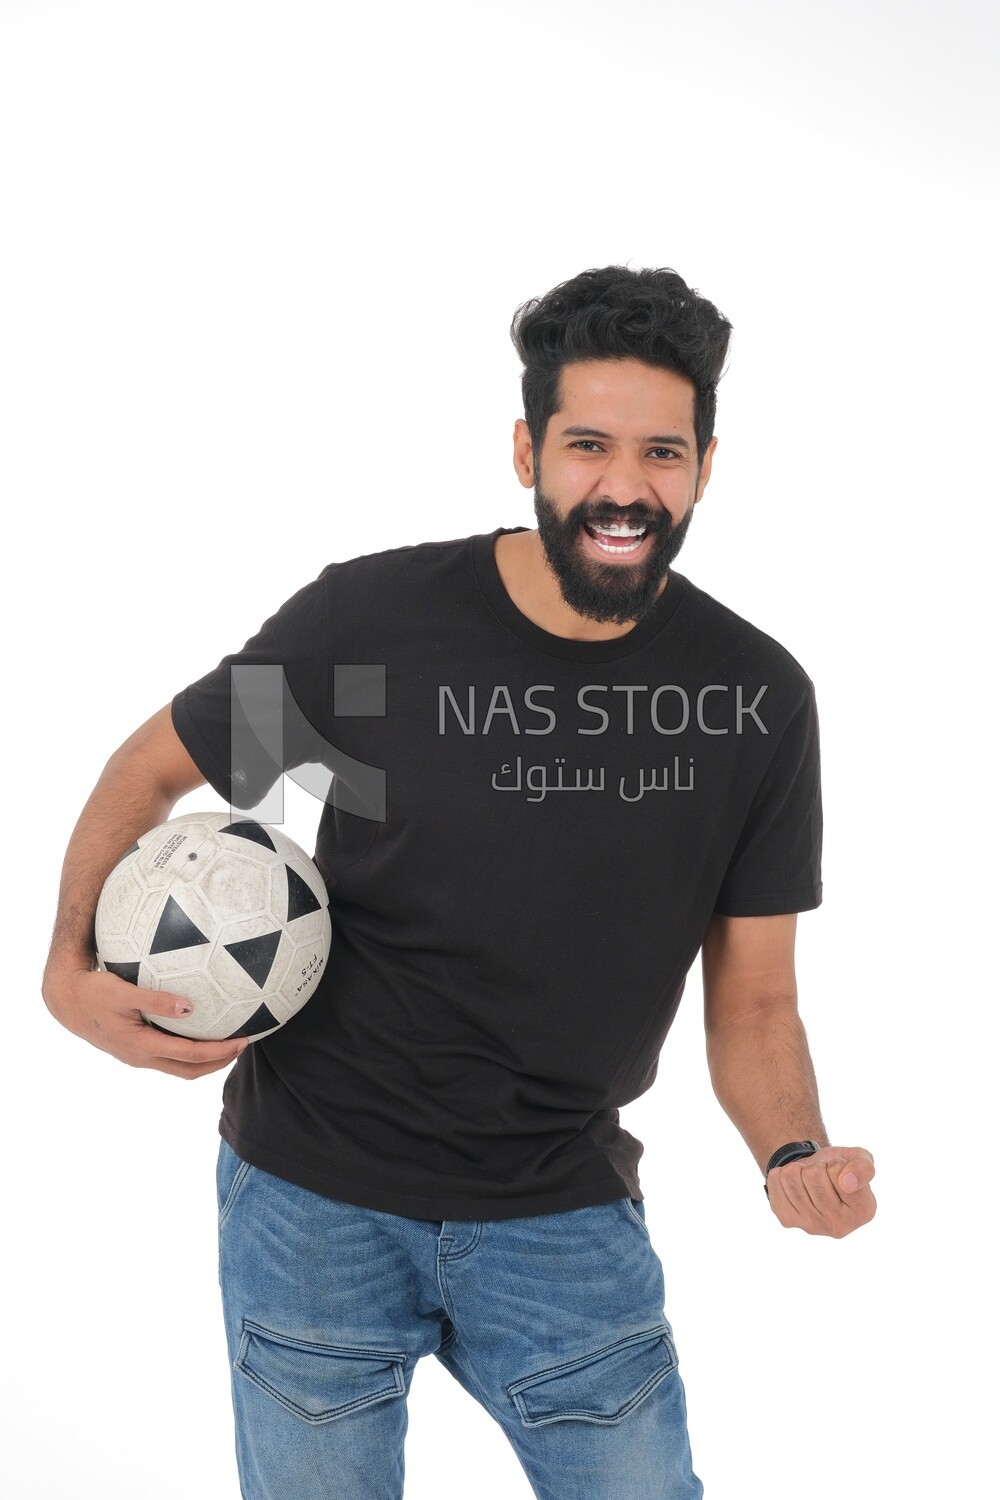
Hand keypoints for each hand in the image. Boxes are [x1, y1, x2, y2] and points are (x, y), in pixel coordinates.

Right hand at [43, 965, 248, 1079]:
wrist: (67, 1001)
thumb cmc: (95, 992)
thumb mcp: (124, 991)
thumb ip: (157, 1000)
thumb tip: (190, 1007)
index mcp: (142, 1046)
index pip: (191, 1055)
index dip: (220, 1051)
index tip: (244, 1040)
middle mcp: (142, 1057)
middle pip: (190, 1070)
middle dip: (219, 1062)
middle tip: (243, 1045)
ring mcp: (138, 1056)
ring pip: (179, 1067)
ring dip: (205, 1060)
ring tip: (228, 1043)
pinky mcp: (135, 1049)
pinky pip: (169, 1057)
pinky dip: (189, 1052)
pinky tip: (198, 1032)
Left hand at [766, 1145, 875, 1237]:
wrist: (815, 1175)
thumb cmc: (841, 1168)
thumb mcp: (861, 1159)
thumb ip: (863, 1168)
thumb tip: (847, 1182)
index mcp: (864, 1211)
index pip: (839, 1172)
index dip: (836, 1163)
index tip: (839, 1172)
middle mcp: (840, 1226)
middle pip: (813, 1175)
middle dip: (816, 1166)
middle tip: (822, 1174)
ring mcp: (812, 1227)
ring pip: (792, 1177)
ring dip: (798, 1169)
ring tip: (808, 1179)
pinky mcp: (788, 1221)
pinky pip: (775, 1182)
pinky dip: (781, 1174)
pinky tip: (794, 1184)